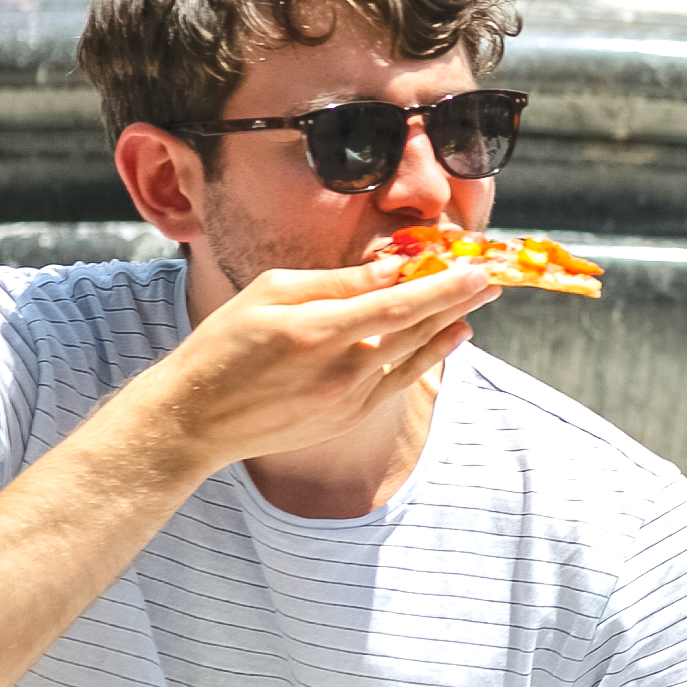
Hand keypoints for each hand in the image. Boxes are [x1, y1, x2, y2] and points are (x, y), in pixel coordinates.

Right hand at [134, 258, 495, 472]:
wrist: (194, 419)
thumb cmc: (223, 344)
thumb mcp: (269, 293)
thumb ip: (335, 282)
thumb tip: (391, 269)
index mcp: (318, 331)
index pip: (399, 304)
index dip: (444, 286)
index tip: (477, 267)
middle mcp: (340, 371)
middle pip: (415, 329)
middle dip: (458, 300)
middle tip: (492, 276)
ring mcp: (347, 400)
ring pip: (414, 356)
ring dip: (450, 325)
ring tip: (478, 300)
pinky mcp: (346, 420)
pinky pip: (401, 383)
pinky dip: (430, 357)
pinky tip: (451, 336)